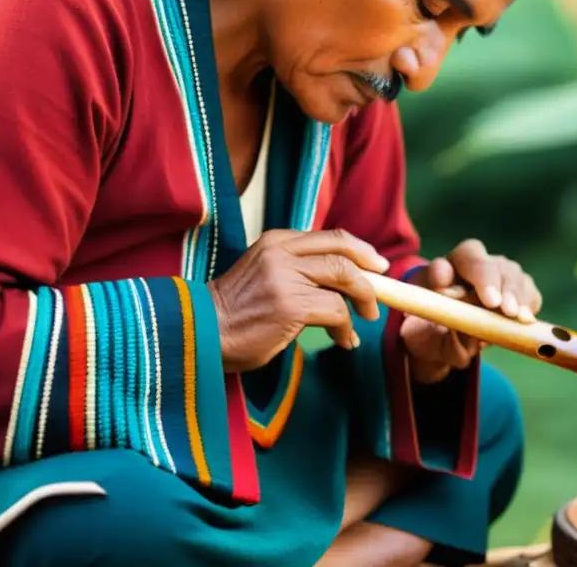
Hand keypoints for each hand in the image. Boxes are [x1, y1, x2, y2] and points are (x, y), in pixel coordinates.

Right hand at [209, 229, 387, 371]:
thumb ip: (298, 268)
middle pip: (343, 253)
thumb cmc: (235, 311)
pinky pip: (335, 310)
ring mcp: (286, 277)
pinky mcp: (290, 305)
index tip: (377, 265)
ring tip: (358, 324)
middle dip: (368, 277)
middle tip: (376, 299)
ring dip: (360, 304)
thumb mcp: (266, 274)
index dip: (360, 250)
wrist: (200, 332)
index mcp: (277, 241)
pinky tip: (342, 340)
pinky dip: (345, 328)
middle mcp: (282, 253)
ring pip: (344, 280)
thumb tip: (343, 278)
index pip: (331, 236)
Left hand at [399, 239, 542, 384]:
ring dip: (519, 298)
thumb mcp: (423, 324)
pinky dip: (530, 307)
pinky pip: (531, 295)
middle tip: (508, 311)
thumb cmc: (429, 327)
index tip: (490, 301)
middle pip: (499, 266)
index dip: (483, 275)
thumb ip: (433, 309)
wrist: (439, 340)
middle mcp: (481, 265)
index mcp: (451, 265)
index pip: (470, 255)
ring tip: (519, 318)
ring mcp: (502, 277)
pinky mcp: (519, 294)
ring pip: (517, 278)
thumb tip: (446, 287)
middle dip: (505, 289)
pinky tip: (526, 321)